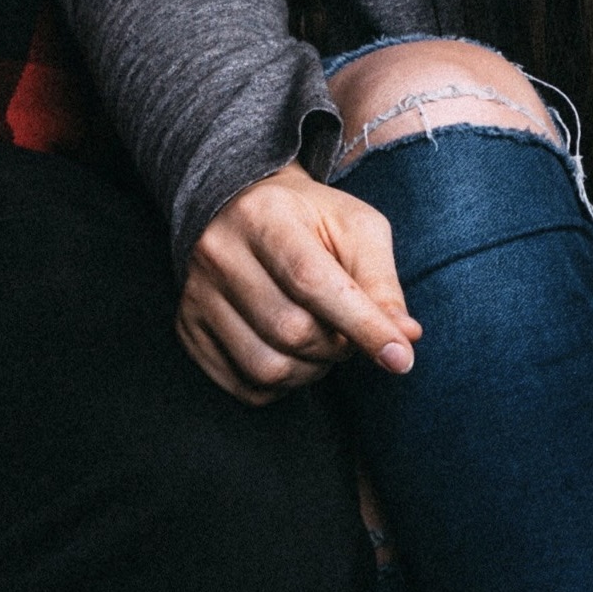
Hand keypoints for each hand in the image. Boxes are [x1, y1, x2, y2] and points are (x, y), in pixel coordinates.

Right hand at [179, 165, 421, 403]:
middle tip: (349, 330)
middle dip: (338, 346)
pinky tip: (292, 353)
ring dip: (312, 370)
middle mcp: (219, 253)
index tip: (400, 357)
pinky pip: (244, 386)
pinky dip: (282, 385)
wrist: (240, 204)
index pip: (312, 282)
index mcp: (265, 216)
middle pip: (291, 331)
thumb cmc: (310, 219)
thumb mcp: (355, 228)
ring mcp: (197, 293)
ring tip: (321, 342)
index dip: (361, 325)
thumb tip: (405, 337)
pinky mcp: (188, 327)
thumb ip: (381, 282)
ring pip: (266, 367)